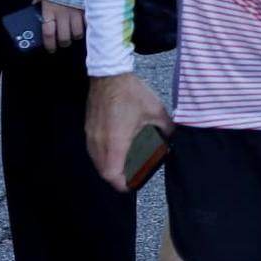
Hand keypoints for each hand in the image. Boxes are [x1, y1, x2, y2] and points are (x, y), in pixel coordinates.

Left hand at [37, 0, 84, 50]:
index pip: (48, 34)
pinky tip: (85, 26)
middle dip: (63, 43)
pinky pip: (88, 23)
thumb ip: (38, 5)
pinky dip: (87, 27)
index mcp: (49, 11)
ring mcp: (77, 11)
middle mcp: (63, 14)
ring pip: (78, 33)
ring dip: (75, 36)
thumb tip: (34, 13)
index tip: (50, 48)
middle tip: (62, 42)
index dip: (49, 44)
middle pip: (64, 37)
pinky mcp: (87, 8)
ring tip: (74, 34)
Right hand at [86, 73, 172, 191]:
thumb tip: (172, 138)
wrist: (110, 75)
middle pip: (103, 171)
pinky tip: (115, 149)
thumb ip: (166, 128)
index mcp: (115, 142)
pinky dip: (103, 156)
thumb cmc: (132, 93)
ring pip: (96, 161)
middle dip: (116, 178)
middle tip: (130, 176)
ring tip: (124, 165)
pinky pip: (93, 150)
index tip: (131, 185)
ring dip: (108, 167)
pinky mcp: (88, 128)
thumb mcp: (156, 111)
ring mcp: (91, 135)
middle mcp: (99, 142)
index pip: (111, 174)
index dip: (121, 184)